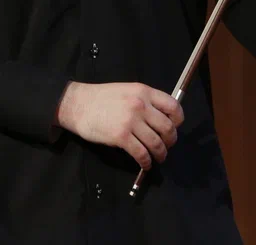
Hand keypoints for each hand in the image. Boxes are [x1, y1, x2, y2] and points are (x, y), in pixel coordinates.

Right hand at [55, 81, 183, 169]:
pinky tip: (145, 164)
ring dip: (161, 154)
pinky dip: (146, 162)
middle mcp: (141, 105)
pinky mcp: (121, 137)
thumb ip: (144, 101)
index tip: (175, 126)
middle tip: (167, 145)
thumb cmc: (101, 98)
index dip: (178, 120)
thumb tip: (159, 118)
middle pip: (168, 128)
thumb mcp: (127, 90)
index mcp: (144, 91)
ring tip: (159, 158)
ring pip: (156, 143)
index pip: (173, 106)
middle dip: (171, 140)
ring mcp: (131, 121)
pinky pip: (141, 154)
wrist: (78, 104)